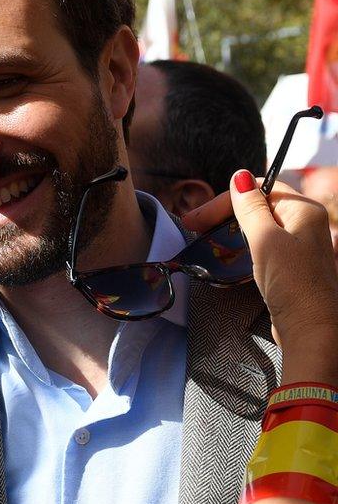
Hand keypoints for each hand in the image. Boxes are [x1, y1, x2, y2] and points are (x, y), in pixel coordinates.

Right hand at [183, 170, 337, 384]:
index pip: (259, 188)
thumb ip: (249, 206)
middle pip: (258, 206)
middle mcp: (305, 222)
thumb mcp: (265, 238)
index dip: (225, 200)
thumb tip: (239, 175)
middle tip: (192, 227)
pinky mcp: (292, 265)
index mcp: (303, 209)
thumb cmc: (291, 281)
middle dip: (223, 214)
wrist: (311, 329)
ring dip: (230, 230)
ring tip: (204, 239)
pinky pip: (263, 244)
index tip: (196, 218)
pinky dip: (243, 246)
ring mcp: (300, 245)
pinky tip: (227, 254)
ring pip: (259, 226)